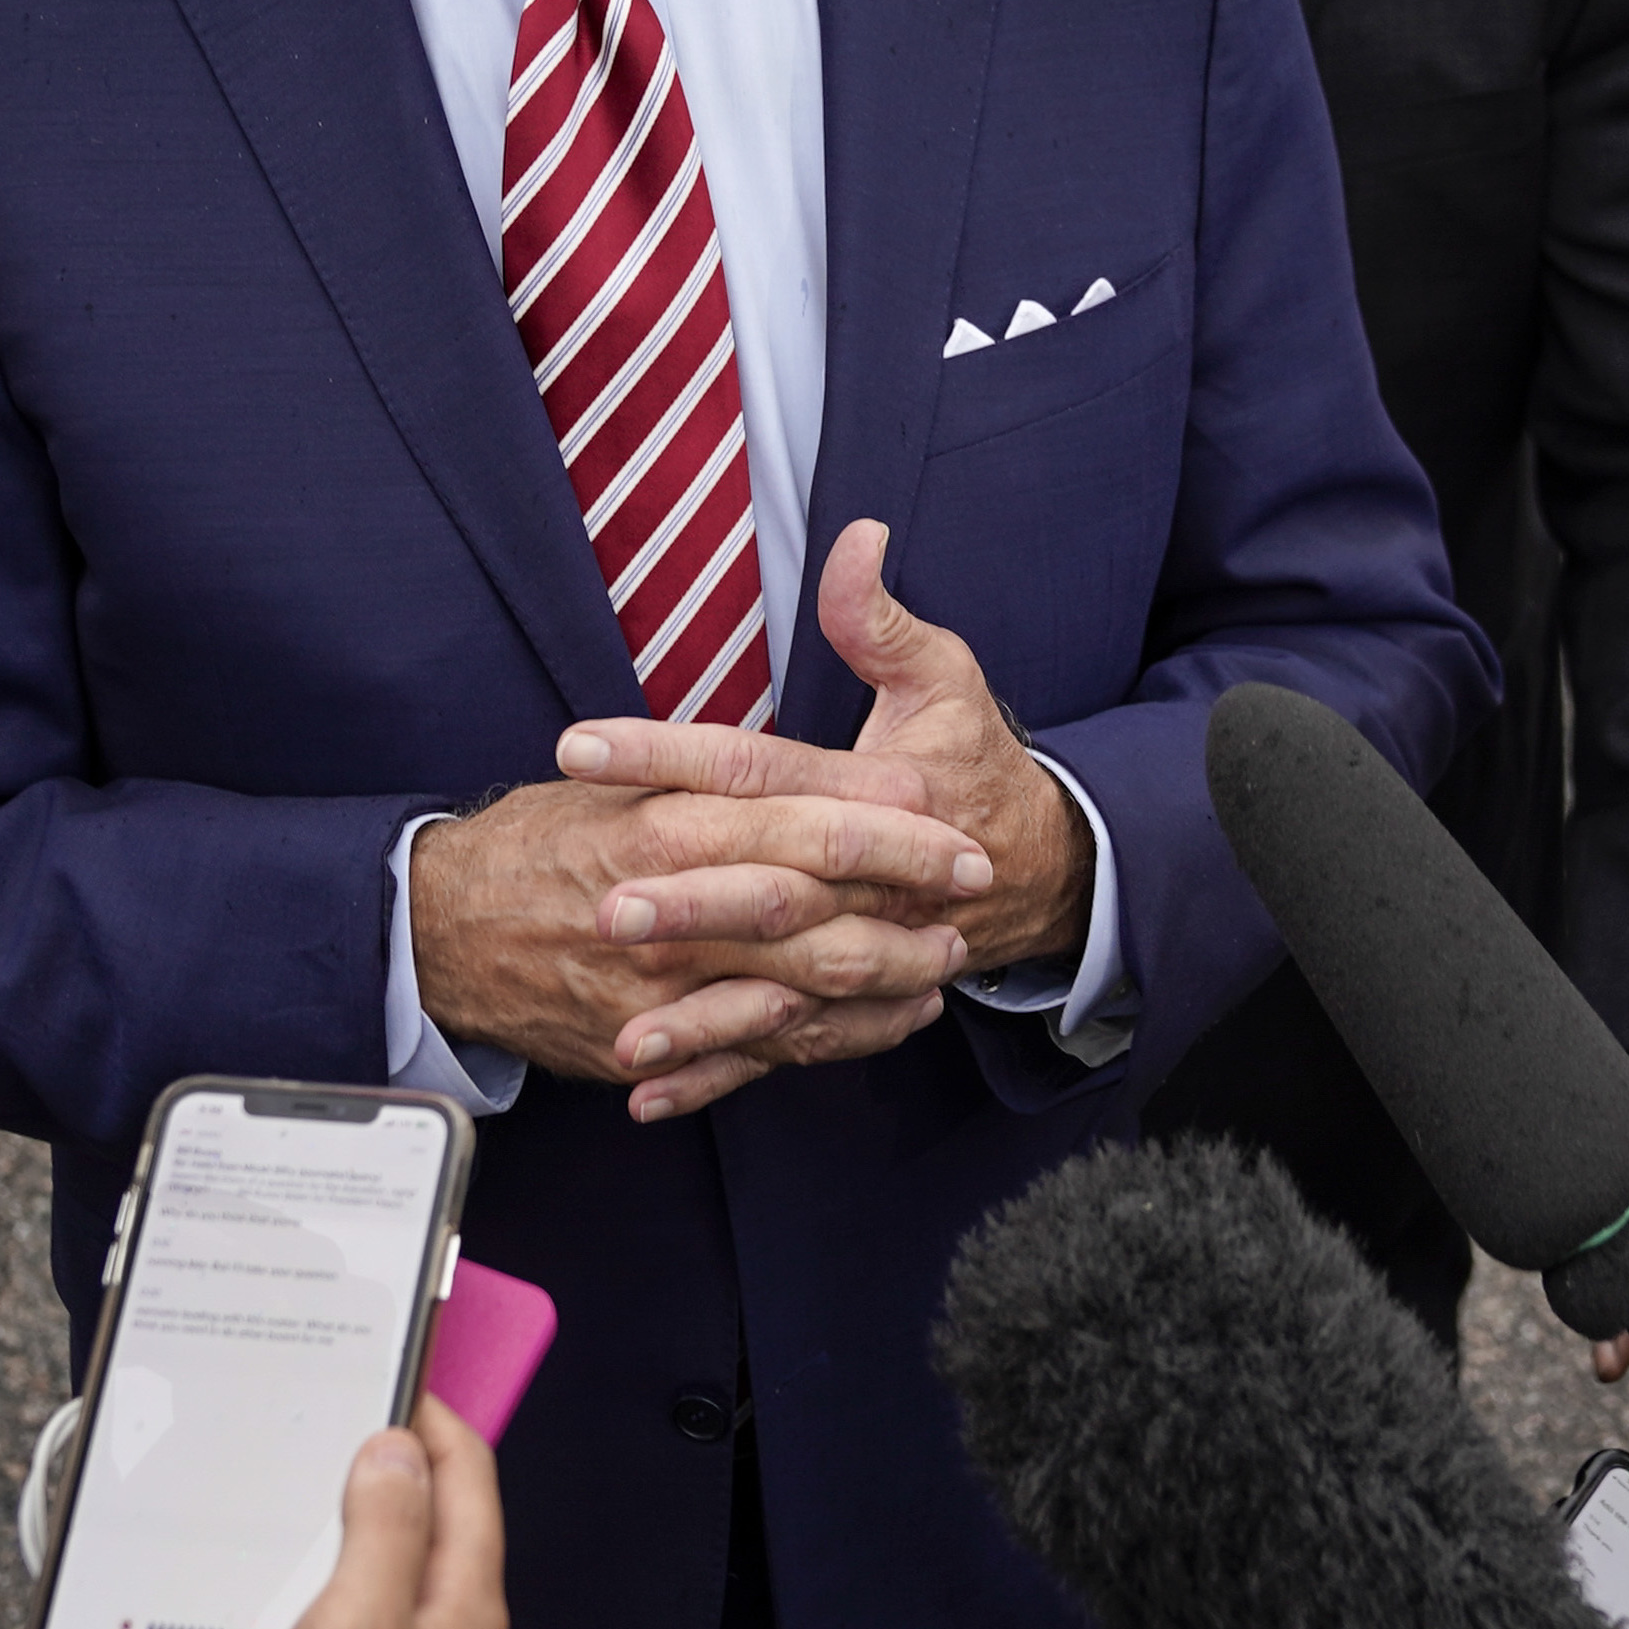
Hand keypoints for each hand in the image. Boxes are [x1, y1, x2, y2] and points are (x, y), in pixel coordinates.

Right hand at [203, 1399, 508, 1628]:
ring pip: (338, 1578)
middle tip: (302, 1410)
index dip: (429, 1413)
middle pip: (402, 1521)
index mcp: (458, 1607)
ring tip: (250, 1485)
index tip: (383, 1363)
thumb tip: (394, 1450)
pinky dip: (257, 1608)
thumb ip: (377, 1533)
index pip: (463, 1478)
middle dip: (355, 1464)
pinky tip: (214, 1591)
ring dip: (296, 1539)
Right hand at [408, 760, 981, 1121]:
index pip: (809, 820)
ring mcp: (657, 989)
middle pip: (821, 908)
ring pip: (801, 990)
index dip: (895, 829)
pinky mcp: (645, 1043)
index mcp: (667, 823)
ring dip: (885, 979)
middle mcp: (669, 908)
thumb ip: (708, 758)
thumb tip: (791, 752)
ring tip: (942, 964)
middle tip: (974, 893)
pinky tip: (881, 1022)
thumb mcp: (616, 774)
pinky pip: (758, 1053)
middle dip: (909, 904)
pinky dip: (827, 1042)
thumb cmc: (534, 840)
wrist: (435, 930)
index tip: (958, 827)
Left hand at [529, 520, 1094, 1123]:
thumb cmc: (978, 764)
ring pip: (777, 987)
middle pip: (768, 887)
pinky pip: (782, 1045)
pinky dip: (717, 1074)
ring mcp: (862, 949)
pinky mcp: (853, 998)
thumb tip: (856, 538)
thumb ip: (882, 619)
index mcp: (872, 792)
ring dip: (701, 1014)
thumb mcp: (945, 679)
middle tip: (599, 902)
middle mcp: (864, 878)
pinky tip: (644, 1090)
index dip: (667, 752)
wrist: (1048, 872)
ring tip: (619, 1025)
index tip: (580, 743)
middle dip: (686, 900)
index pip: (756, 767)